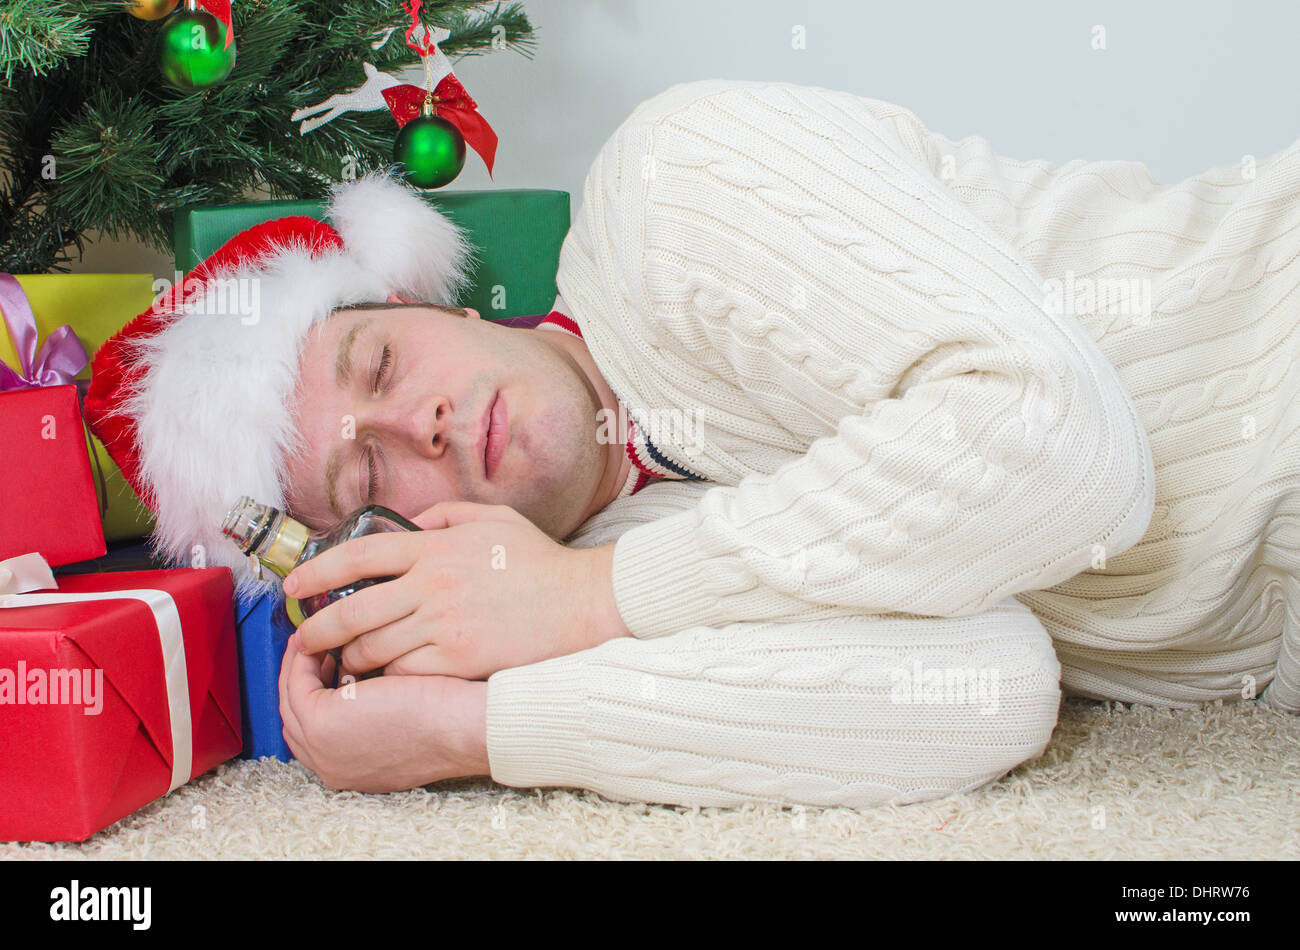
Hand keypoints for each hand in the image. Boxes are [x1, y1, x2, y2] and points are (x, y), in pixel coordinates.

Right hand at [278, 631, 488, 791]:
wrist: (462, 726)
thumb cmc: (450, 719)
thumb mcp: (402, 718)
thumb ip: (376, 708)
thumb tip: (362, 677)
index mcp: (351, 768)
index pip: (315, 732)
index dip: (317, 692)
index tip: (325, 660)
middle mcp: (331, 765)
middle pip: (296, 718)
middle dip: (300, 678)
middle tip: (312, 643)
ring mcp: (322, 748)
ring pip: (291, 700)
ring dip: (299, 665)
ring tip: (315, 636)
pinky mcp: (321, 723)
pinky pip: (296, 684)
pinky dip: (303, 658)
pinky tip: (319, 637)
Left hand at [284, 501, 628, 679]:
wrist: (584, 603)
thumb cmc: (541, 562)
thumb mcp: (494, 520)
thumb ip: (446, 516)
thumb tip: (411, 525)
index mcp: (435, 548)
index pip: (359, 555)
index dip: (317, 571)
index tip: (295, 585)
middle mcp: (432, 585)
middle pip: (352, 609)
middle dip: (317, 629)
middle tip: (304, 639)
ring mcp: (444, 624)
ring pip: (372, 647)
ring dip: (350, 658)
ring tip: (344, 663)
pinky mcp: (459, 658)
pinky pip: (404, 671)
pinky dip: (387, 676)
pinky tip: (383, 679)